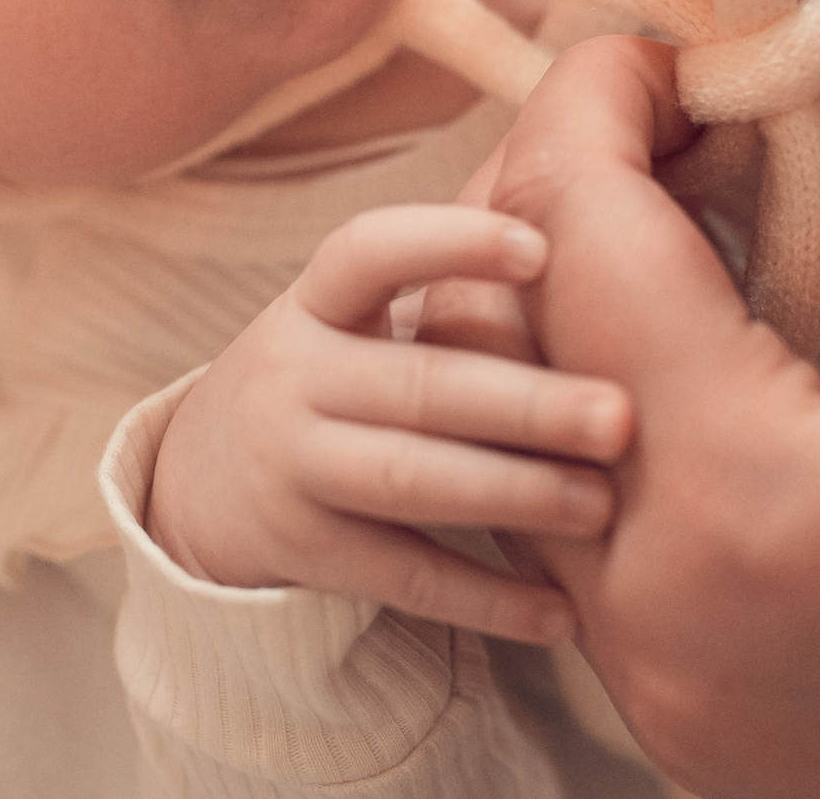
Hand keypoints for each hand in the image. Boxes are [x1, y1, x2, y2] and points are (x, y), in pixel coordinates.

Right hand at [142, 204, 633, 645]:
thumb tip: (580, 205)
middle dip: (524, 402)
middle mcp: (293, 378)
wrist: (199, 483)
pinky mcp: (304, 553)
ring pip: (411, 481)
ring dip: (513, 493)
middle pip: (416, 384)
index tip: (542, 248)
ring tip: (601, 505)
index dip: (449, 243)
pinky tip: (562, 615)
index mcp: (315, 303)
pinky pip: (405, 577)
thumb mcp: (348, 316)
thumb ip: (442, 284)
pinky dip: (487, 598)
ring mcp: (292, 468)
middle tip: (620, 416)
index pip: (368, 251)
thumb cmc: (329, 374)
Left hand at [484, 35, 819, 798]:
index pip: (575, 232)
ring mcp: (659, 684)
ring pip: (523, 432)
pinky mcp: (690, 716)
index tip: (677, 36)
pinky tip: (723, 344)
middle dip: (570, 186)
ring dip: (582, 299)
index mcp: (740, 495)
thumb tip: (815, 47)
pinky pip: (583, 525)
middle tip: (684, 108)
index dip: (605, 97)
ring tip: (702, 214)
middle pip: (504, 333)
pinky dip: (618, 406)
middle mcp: (655, 611)